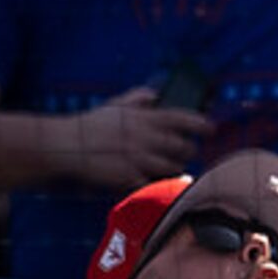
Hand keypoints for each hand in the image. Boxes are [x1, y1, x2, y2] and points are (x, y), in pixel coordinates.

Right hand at [67, 86, 211, 192]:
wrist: (65, 146)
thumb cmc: (91, 126)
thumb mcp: (114, 106)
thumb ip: (137, 99)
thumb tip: (155, 93)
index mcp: (143, 118)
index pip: (181, 118)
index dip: (201, 124)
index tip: (212, 128)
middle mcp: (144, 137)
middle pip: (183, 147)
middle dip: (188, 151)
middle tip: (186, 152)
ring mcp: (138, 159)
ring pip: (174, 168)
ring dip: (176, 169)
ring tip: (171, 167)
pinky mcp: (129, 178)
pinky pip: (155, 184)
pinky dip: (160, 185)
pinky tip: (159, 183)